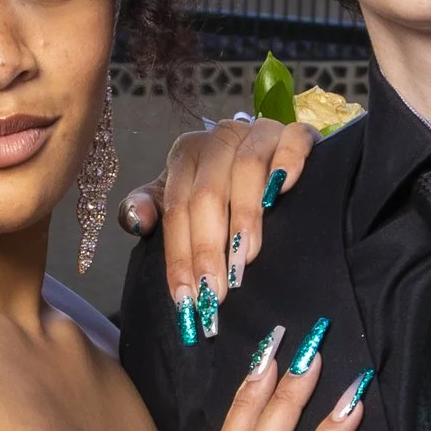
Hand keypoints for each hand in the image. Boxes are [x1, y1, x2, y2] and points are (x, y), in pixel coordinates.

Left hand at [127, 115, 313, 335]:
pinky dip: (288, 163)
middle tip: (215, 293)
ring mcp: (258, 132)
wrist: (273, 153)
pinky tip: (284, 190)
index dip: (180, 255)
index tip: (188, 299)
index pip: (177, 209)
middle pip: (208, 194)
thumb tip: (135, 220)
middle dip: (209, 248)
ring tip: (245, 258)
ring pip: (246, 169)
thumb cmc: (226, 186)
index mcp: (187, 156)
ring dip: (245, 217)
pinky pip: (292, 141)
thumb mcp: (184, 197)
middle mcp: (219, 139)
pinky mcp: (295, 132)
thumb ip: (156, 209)